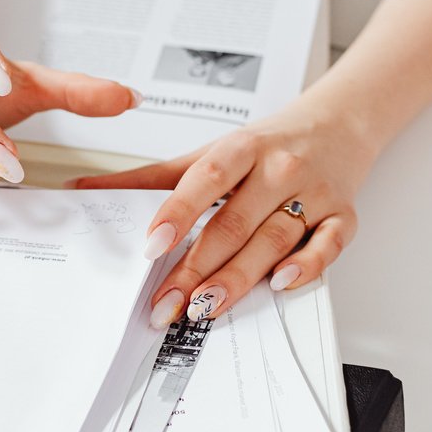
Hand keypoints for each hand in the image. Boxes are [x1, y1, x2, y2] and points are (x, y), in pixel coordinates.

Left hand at [71, 99, 375, 325]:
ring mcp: (314, 193)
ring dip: (238, 278)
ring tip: (204, 306)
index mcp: (244, 146)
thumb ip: (153, 177)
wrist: (339, 124)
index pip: (207, 177)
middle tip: (166, 302)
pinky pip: (328, 245)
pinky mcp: (343, 216)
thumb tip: (87, 190)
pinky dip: (306, 266)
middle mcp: (280, 168)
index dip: (178, 212)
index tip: (153, 246)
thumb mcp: (211, 151)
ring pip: (274, 239)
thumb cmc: (267, 145)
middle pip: (236, 222)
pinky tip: (278, 284)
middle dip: (197, 267)